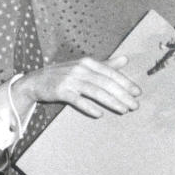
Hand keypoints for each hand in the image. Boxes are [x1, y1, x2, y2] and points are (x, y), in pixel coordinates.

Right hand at [11, 54, 139, 118]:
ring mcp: (70, 80)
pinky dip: (88, 107)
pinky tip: (99, 114)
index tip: (138, 93)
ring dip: (111, 101)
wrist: (36, 81)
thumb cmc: (64, 74)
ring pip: (95, 91)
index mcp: (88, 62)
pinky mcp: (60, 91)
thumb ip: (106, 65)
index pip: (111, 73)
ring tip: (124, 110)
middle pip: (106, 83)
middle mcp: (80, 69)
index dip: (125, 83)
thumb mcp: (85, 67)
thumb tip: (126, 60)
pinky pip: (77, 100)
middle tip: (135, 105)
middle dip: (122, 94)